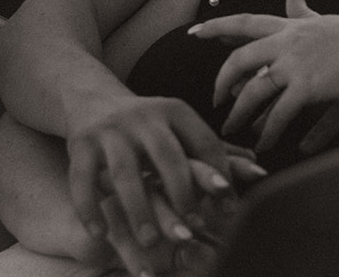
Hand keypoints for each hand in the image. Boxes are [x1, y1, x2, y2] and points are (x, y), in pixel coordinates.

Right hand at [64, 94, 244, 273]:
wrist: (90, 97)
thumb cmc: (146, 124)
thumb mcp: (177, 128)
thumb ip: (212, 150)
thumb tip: (258, 166)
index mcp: (175, 110)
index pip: (204, 142)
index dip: (219, 176)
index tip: (230, 209)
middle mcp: (144, 116)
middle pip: (167, 156)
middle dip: (181, 194)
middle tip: (193, 230)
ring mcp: (110, 129)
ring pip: (125, 172)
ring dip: (139, 209)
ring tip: (149, 242)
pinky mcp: (80, 142)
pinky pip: (82, 179)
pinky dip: (90, 208)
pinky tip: (100, 234)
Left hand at [191, 0, 338, 151]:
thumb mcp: (326, 19)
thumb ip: (303, 7)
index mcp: (291, 26)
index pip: (245, 21)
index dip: (216, 26)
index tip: (193, 32)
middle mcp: (288, 41)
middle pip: (240, 59)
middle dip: (221, 81)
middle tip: (214, 99)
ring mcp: (296, 64)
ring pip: (255, 91)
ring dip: (241, 114)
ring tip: (232, 130)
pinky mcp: (308, 87)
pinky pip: (280, 114)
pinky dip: (270, 132)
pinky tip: (265, 144)